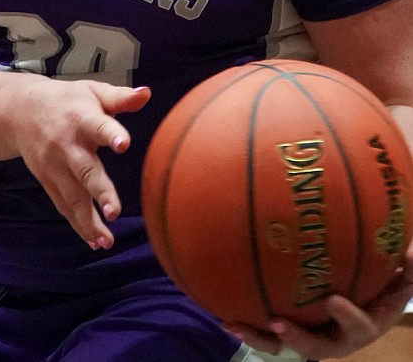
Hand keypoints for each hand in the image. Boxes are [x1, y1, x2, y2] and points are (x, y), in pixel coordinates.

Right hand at [12, 78, 150, 248]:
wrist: (21, 111)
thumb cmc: (67, 100)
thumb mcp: (92, 91)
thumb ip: (120, 97)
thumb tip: (146, 93)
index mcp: (82, 118)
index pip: (98, 126)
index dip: (111, 134)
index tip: (124, 144)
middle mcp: (67, 144)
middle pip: (84, 169)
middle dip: (99, 191)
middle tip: (115, 211)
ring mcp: (55, 166)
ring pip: (72, 195)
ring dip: (89, 220)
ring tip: (107, 240)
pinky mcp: (48, 180)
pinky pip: (63, 205)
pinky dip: (78, 224)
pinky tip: (94, 240)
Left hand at [223, 250, 412, 357]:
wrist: (366, 298)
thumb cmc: (383, 284)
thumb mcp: (401, 279)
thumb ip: (408, 268)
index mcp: (363, 325)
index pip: (359, 326)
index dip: (347, 317)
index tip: (333, 300)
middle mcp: (335, 336)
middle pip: (316, 348)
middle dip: (296, 339)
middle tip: (277, 323)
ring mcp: (311, 334)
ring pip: (284, 345)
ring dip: (259, 337)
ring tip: (234, 324)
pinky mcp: (290, 326)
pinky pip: (267, 330)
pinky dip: (247, 322)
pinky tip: (223, 308)